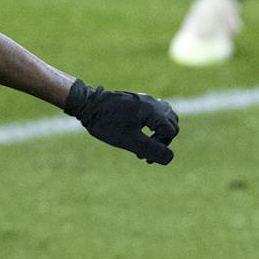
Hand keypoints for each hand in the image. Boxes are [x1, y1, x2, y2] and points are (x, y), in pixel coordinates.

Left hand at [63, 80, 178, 164]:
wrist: (86, 104)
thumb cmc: (106, 123)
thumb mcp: (129, 140)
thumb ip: (151, 149)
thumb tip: (169, 158)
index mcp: (152, 110)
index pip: (170, 130)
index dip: (161, 146)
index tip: (143, 156)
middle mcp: (151, 102)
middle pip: (171, 123)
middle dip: (162, 141)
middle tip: (144, 153)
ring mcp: (144, 100)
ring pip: (164, 117)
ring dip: (158, 133)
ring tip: (143, 144)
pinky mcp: (136, 102)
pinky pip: (154, 114)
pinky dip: (151, 126)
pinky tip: (137, 134)